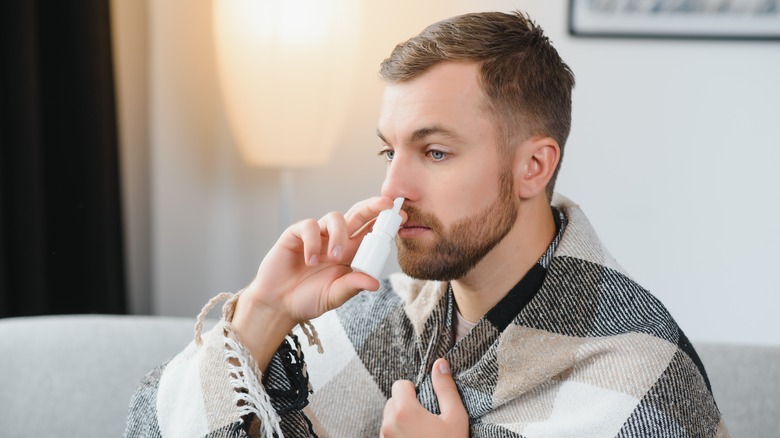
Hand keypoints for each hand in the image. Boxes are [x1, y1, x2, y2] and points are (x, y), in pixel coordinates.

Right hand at [231, 196, 403, 369]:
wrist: (277, 304)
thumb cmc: (307, 299)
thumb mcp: (334, 296)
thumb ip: (352, 287)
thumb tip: (375, 283)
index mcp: (350, 254)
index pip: (370, 232)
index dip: (384, 223)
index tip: (401, 216)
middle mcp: (336, 240)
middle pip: (358, 215)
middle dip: (373, 207)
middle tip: (385, 204)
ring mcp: (317, 236)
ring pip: (335, 217)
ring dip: (339, 235)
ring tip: (335, 257)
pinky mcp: (296, 234)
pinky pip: (309, 227)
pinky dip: (313, 242)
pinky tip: (310, 261)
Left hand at [380, 358, 468, 437]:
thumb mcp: (455, 417)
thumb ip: (446, 388)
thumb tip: (440, 363)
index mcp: (404, 411)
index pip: (399, 384)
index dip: (414, 389)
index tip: (426, 403)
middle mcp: (389, 424)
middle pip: (393, 400)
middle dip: (407, 404)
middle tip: (426, 419)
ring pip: (389, 417)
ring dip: (401, 419)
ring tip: (421, 432)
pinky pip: (388, 433)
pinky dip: (399, 433)